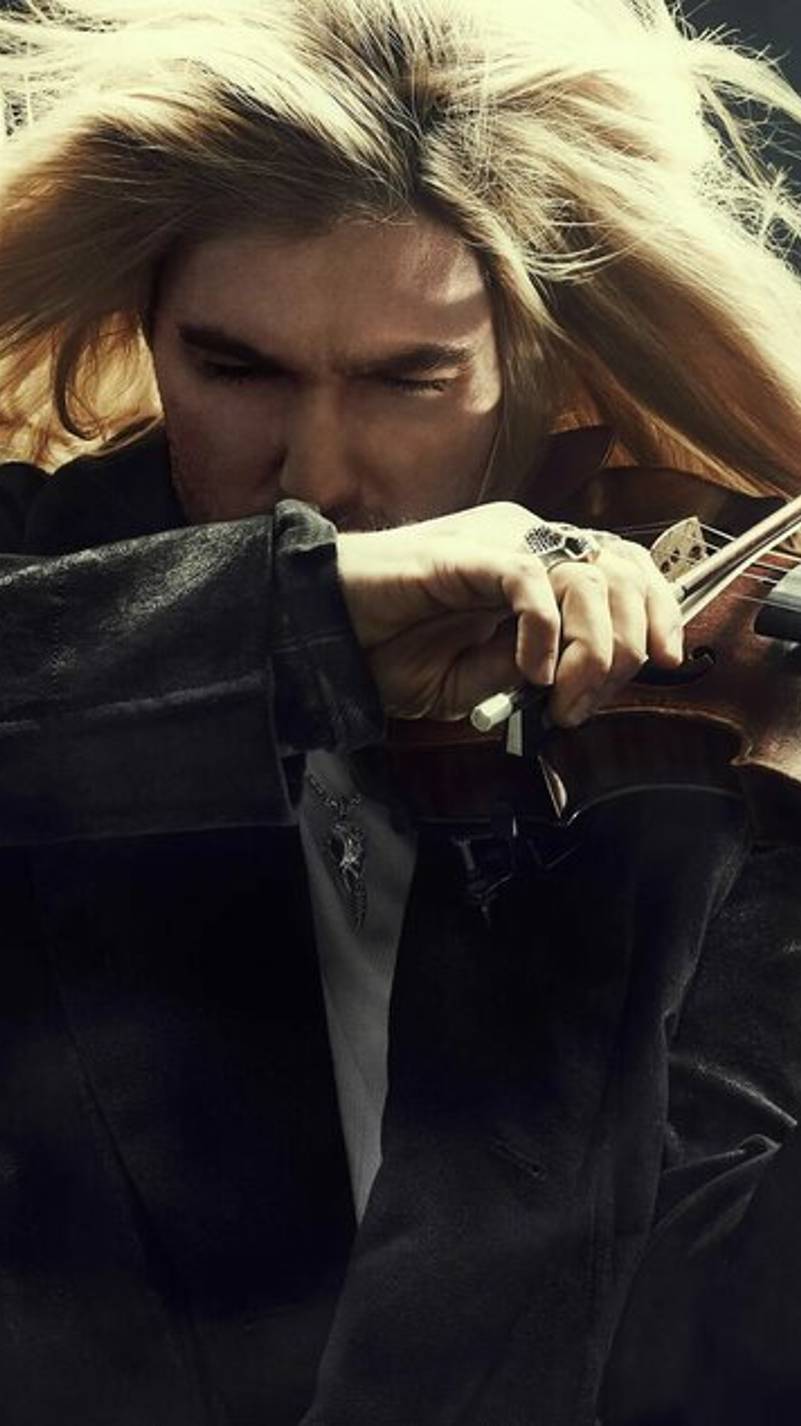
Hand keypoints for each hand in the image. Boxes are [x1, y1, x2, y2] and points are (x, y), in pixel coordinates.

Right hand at [336, 501, 683, 725]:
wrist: (322, 632)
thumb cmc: (387, 650)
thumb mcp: (475, 680)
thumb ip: (528, 671)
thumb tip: (577, 676)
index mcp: (536, 565)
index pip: (628, 570)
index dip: (659, 614)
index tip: (664, 665)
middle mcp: (527, 542)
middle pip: (624, 574)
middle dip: (625, 651)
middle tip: (581, 705)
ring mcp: (498, 542)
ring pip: (589, 579)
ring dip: (589, 652)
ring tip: (556, 698)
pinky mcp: (466, 554)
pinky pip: (531, 582)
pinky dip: (543, 635)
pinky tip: (528, 672)